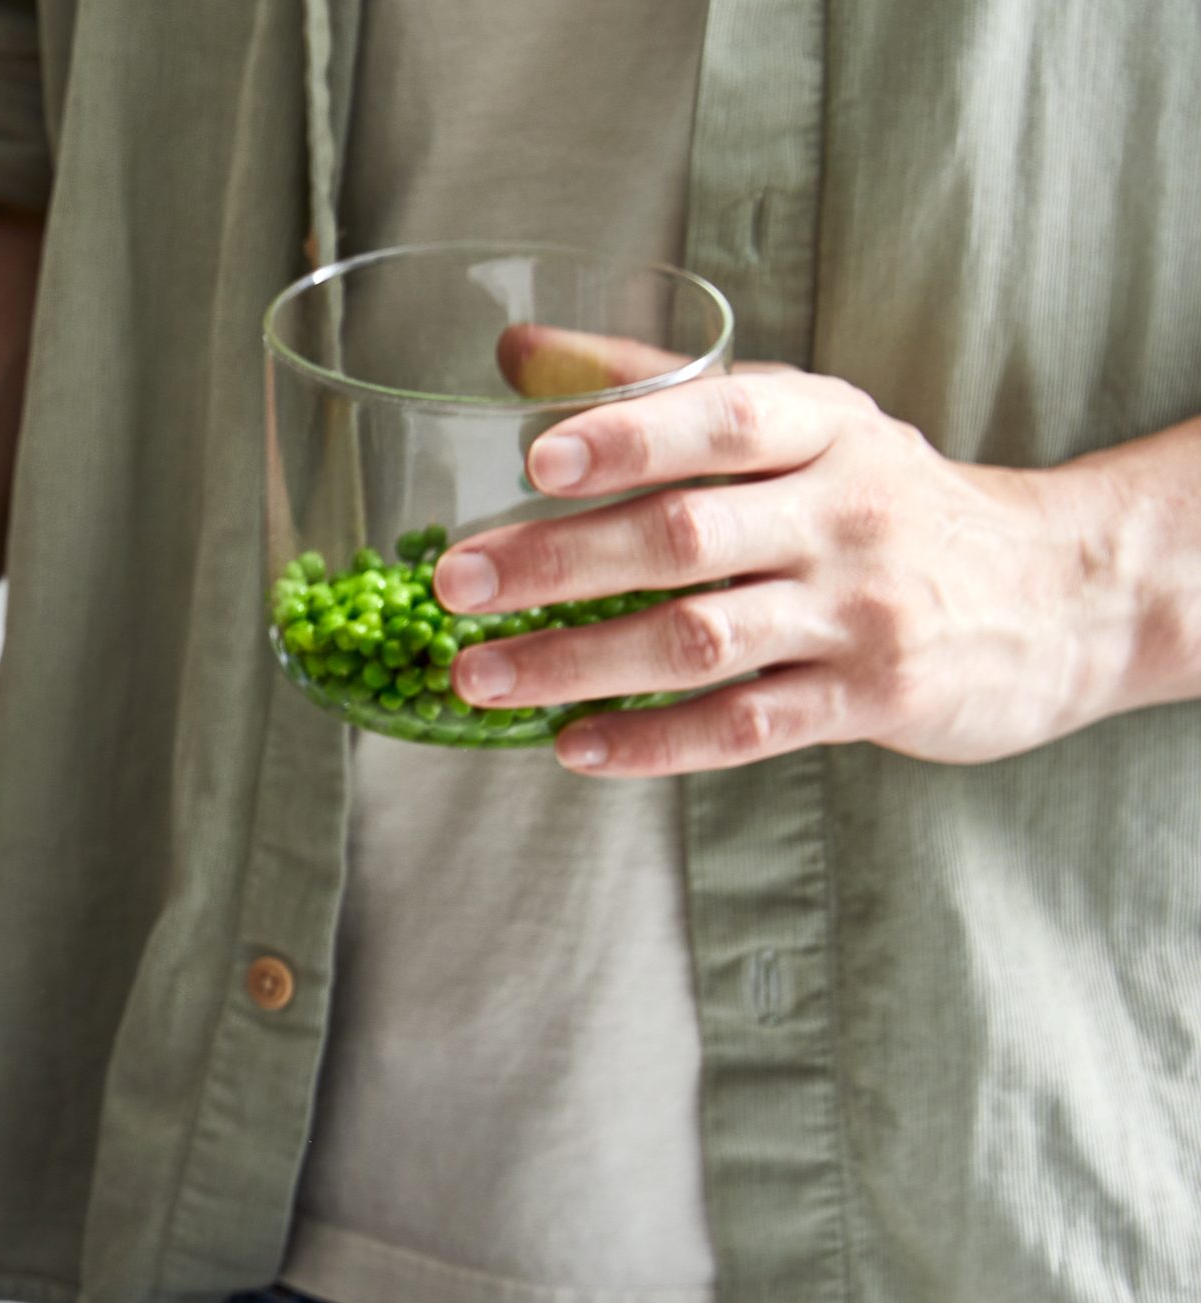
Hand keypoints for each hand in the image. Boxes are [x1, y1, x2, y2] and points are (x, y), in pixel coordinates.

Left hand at [434, 368, 1170, 772]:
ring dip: (577, 663)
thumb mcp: (799, 421)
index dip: (630, 436)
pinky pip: (746, 727)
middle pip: (686, 536)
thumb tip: (513, 347)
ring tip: (479, 676)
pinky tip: (573, 746)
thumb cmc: (883, 498)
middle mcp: (846, 511)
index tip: (535, 460)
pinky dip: (652, 742)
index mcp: (825, 427)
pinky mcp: (871, 697)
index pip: (727, 419)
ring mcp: (861, 610)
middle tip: (457, 583)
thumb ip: (657, 385)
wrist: (1055, 590)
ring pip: (700, 640)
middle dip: (559, 563)